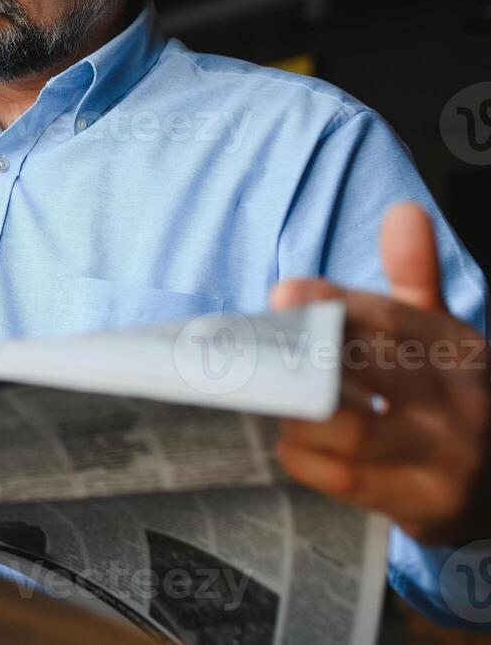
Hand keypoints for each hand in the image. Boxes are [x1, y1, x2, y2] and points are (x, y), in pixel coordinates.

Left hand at [272, 202, 490, 543]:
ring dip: (299, 413)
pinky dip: (304, 456)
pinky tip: (292, 440)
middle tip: (257, 353)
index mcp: (460, 350)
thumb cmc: (445, 397)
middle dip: (306, 361)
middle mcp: (460, 403)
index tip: (284, 292)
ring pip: (352, 430)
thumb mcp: (440, 334)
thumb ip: (414, 276)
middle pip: (372, 373)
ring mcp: (445, 459)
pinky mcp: (424, 506)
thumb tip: (404, 211)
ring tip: (275, 398)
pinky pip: (345, 479)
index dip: (335, 302)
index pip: (393, 319)